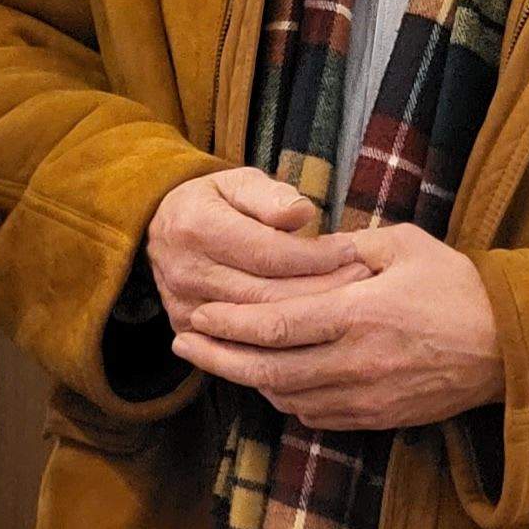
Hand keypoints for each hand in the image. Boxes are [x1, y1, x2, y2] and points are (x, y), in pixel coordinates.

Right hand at [146, 166, 367, 327]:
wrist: (164, 229)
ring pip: (258, 327)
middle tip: (364, 280)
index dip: (315, 256)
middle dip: (321, 290)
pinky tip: (319, 332)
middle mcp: (186, 271)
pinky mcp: (188, 330)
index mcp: (197, 226)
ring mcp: (185, 306)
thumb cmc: (215, 202)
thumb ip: (269, 195)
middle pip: (266, 295)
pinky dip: (284, 342)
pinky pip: (243, 346)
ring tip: (351, 304)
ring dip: (309, 318)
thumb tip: (301, 213)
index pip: (268, 252)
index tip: (352, 252)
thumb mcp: (239, 182)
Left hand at [172, 223, 500, 430]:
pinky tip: (271, 382)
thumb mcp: (406, 246)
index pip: (274, 325)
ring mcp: (363, 398)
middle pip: (265, 370)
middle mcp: (353, 363)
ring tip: (218, 359)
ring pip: (285, 397)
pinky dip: (285, 399)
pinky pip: (314, 416)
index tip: (196, 313)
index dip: (227, 323)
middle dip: (216, 357)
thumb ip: (350, 247)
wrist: (509, 348)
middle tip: (182, 344)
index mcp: (357, 315)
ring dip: (247, 380)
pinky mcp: (375, 419)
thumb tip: (308, 248)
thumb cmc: (459, 288)